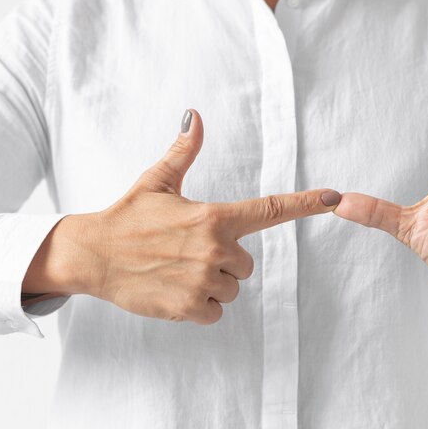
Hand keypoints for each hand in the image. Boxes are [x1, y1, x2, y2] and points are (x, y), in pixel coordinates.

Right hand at [23, 109, 341, 323]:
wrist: (92, 256)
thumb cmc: (127, 216)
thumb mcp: (157, 181)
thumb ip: (183, 152)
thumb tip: (195, 116)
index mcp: (214, 216)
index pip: (270, 209)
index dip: (306, 204)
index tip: (335, 197)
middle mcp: (215, 248)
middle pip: (246, 265)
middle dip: (224, 261)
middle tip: (187, 252)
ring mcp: (202, 280)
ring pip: (231, 290)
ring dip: (211, 285)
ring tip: (177, 271)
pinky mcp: (188, 307)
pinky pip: (215, 312)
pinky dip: (199, 306)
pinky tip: (174, 290)